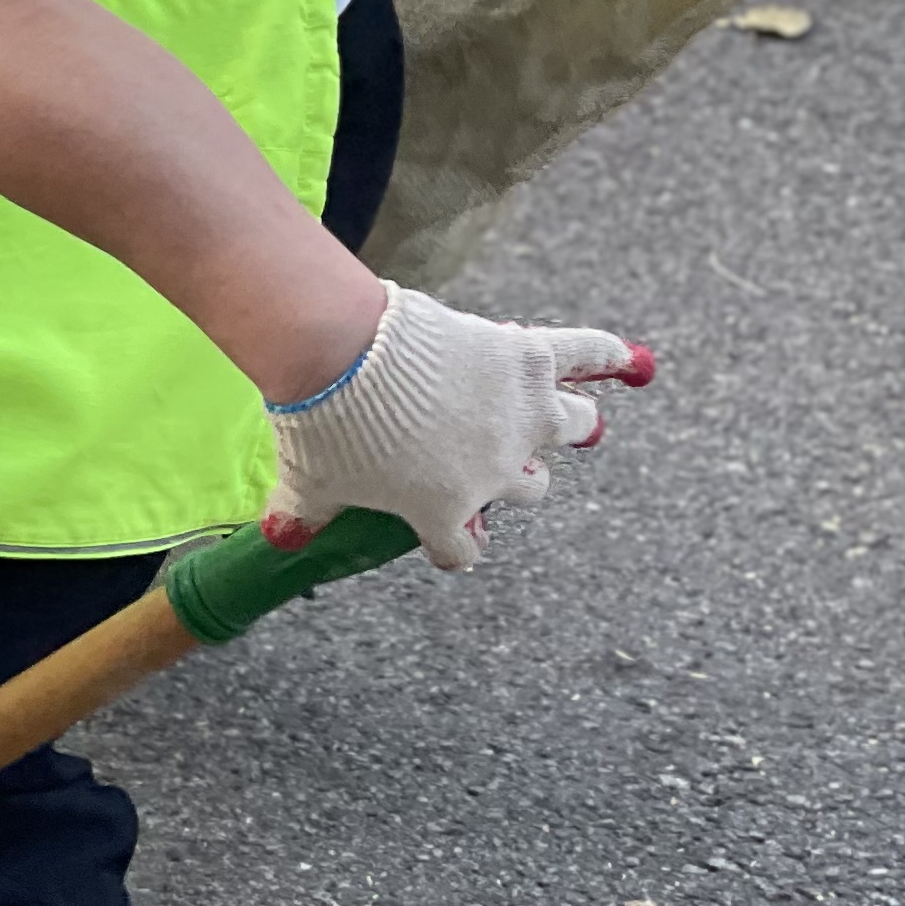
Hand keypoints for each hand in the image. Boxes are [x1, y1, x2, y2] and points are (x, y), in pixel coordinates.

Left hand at [264, 284, 653, 570]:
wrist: (341, 355)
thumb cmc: (324, 423)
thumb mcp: (308, 480)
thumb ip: (303, 512)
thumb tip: (281, 538)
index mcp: (444, 511)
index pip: (462, 550)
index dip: (451, 542)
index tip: (444, 532)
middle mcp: (496, 472)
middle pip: (529, 486)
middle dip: (511, 472)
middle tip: (487, 450)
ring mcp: (519, 416)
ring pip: (572, 425)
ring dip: (566, 420)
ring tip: (561, 413)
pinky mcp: (525, 360)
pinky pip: (584, 356)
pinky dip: (605, 355)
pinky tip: (624, 357)